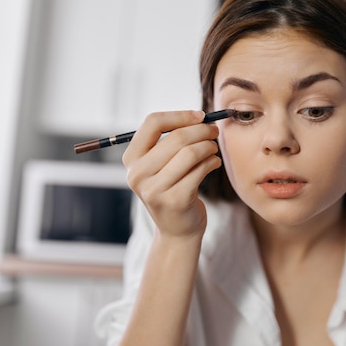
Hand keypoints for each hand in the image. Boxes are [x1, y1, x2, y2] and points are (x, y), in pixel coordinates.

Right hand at [122, 110, 220, 237]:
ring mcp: (154, 189)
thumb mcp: (161, 165)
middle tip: (215, 131)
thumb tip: (200, 117)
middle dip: (202, 130)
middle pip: (176, 137)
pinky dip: (212, 162)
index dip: (180, 116)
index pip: (152, 123)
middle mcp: (137, 174)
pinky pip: (200, 170)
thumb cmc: (172, 188)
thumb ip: (171, 140)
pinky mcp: (175, 200)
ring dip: (209, 146)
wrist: (177, 230)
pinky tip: (214, 163)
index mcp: (131, 159)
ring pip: (191, 153)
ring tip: (213, 149)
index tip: (200, 116)